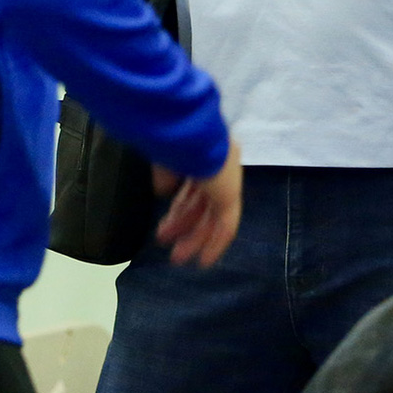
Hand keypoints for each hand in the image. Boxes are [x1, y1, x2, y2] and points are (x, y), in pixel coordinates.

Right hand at [153, 145, 242, 267]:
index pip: (194, 187)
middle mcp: (219, 167)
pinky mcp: (229, 195)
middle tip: (169, 246)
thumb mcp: (163, 157)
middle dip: (185, 226)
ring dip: (196, 239)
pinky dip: (215, 244)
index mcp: (203, 154)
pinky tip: (203, 261)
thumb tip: (163, 192)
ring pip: (213, 217)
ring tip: (178, 258)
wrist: (185, 130)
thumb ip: (166, 175)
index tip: (165, 227)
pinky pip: (226, 225)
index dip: (179, 209)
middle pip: (203, 204)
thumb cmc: (169, 139)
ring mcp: (226, 181)